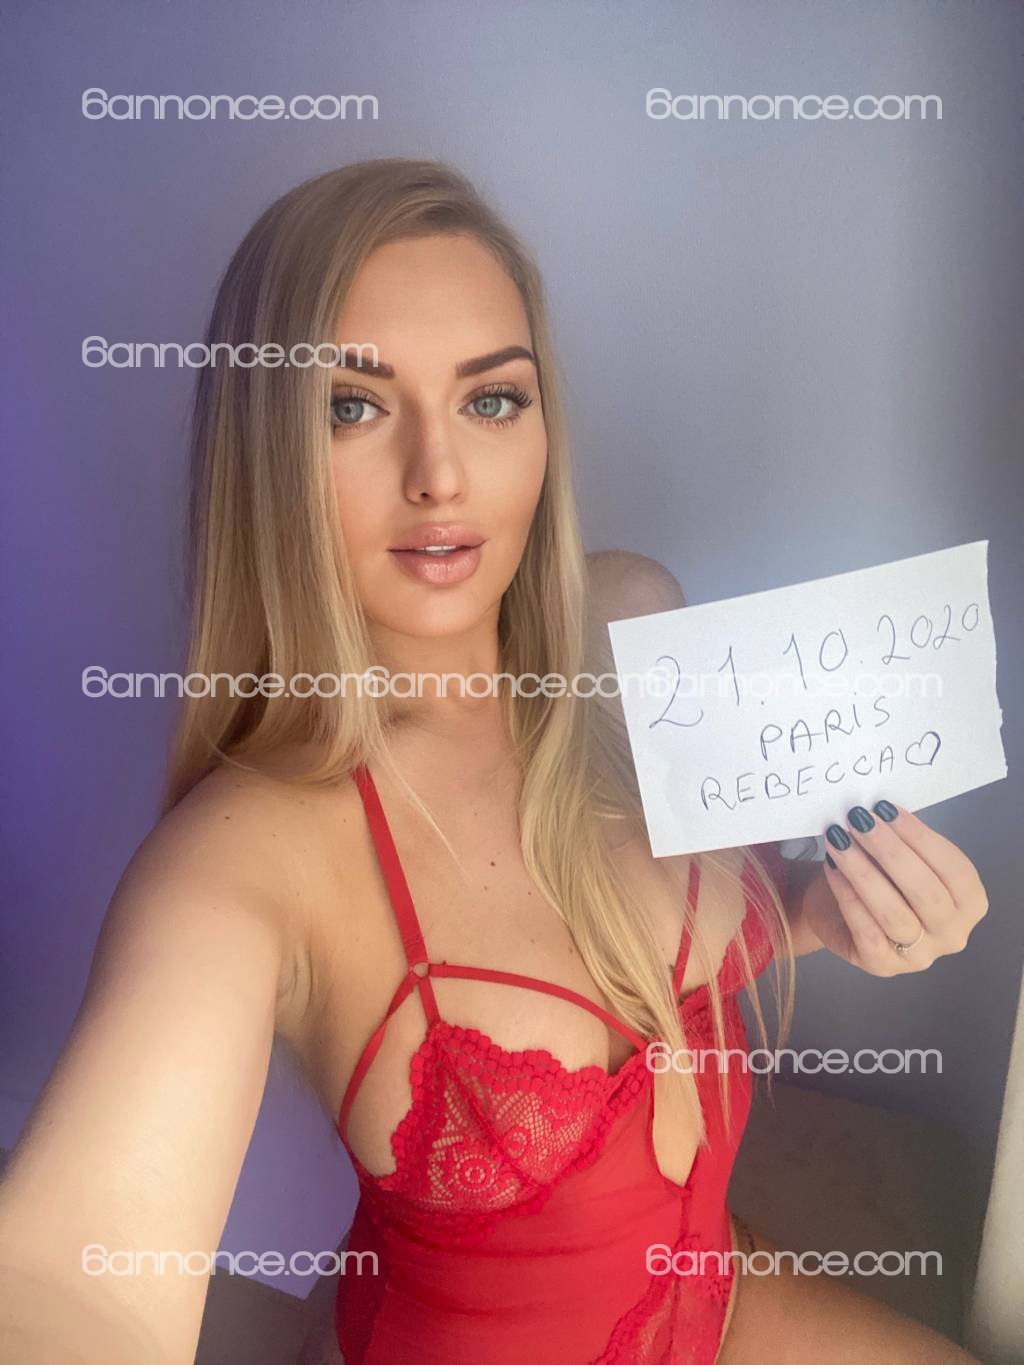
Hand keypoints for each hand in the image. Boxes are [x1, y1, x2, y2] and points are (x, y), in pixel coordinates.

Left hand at [805, 801, 988, 975]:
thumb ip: (901, 840)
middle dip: (890, 851)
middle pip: (925, 892)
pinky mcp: (882, 966)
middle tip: (859, 821)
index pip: (954, 869)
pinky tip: (833, 869)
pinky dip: (847, 895)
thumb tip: (881, 813)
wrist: (835, 911)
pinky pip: (866, 930)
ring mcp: (919, 956)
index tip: (886, 810)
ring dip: (863, 871)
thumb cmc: (877, 878)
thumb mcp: (897, 857)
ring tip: (839, 840)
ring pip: (894, 913)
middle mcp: (952, 934)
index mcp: (969, 903)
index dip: (920, 837)